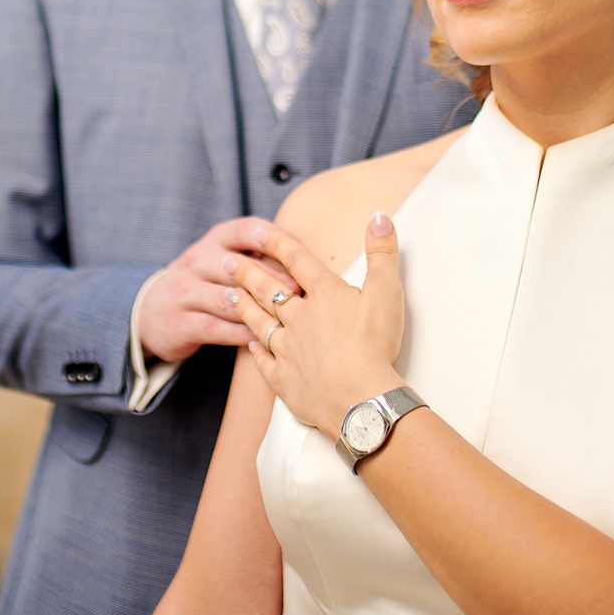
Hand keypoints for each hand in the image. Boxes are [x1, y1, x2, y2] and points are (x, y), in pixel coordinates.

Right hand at [137, 217, 301, 363]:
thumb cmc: (203, 284)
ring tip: (287, 318)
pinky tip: (263, 339)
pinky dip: (241, 334)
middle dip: (273, 278)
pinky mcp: (179, 322)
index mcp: (213, 241)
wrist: (151, 312)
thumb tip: (306, 262)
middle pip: (240, 266)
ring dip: (259, 309)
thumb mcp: (222, 262)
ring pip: (229, 299)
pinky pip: (216, 328)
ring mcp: (184, 291)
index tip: (300, 251)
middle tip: (302, 290)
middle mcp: (196, 260)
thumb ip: (257, 259)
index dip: (275, 238)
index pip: (246, 229)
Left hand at [227, 212, 403, 430]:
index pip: (298, 262)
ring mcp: (288, 350)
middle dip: (246, 274)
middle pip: (268, 291)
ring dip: (243, 308)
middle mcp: (299, 319)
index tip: (259, 233)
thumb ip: (382, 253)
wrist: (360, 398)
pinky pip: (264, 363)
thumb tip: (380, 216)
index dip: (278, 245)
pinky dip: (255, 353)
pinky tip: (248, 346)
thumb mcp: (387, 291)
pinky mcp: (285, 381)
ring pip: (259, 323)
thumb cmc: (376, 343)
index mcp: (324, 295)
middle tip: (226, 262)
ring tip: (228, 295)